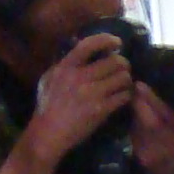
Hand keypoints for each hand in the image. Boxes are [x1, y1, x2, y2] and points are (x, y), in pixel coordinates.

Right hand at [20, 32, 135, 162]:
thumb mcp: (49, 79)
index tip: (117, 42)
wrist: (48, 134)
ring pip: (123, 78)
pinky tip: (123, 97)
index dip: (107, 39)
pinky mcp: (101, 110)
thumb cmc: (47, 106)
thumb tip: (78, 45)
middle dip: (124, 64)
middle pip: (115, 61)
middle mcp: (80, 77)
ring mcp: (92, 94)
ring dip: (127, 80)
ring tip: (124, 83)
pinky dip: (126, 95)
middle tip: (123, 68)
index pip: (89, 44)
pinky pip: (124, 96)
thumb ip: (64, 63)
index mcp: (66, 67)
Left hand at [130, 84, 173, 173]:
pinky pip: (134, 135)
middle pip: (146, 117)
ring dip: (134, 112)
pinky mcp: (141, 156)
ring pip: (137, 124)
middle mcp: (167, 141)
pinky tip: (135, 118)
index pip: (163, 111)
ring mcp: (152, 150)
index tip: (140, 84)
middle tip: (133, 88)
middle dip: (138, 101)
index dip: (150, 97)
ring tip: (133, 99)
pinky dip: (134, 125)